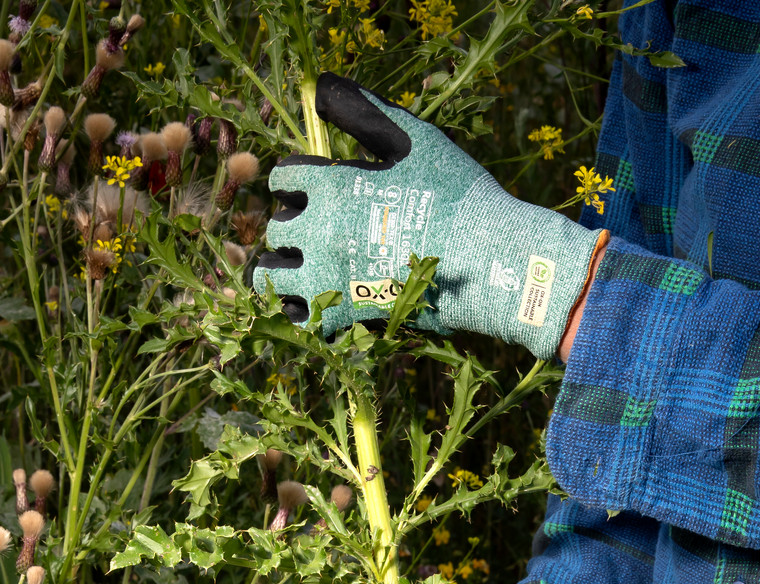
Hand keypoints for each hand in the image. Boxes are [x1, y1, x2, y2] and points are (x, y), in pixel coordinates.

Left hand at [254, 74, 605, 358]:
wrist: (487, 260)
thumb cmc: (456, 194)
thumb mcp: (412, 139)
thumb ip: (362, 112)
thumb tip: (320, 89)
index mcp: (331, 188)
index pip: (282, 177)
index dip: (293, 177)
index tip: (310, 183)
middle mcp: (320, 234)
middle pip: (277, 227)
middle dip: (292, 223)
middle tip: (317, 226)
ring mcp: (329, 280)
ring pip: (271, 276)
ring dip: (281, 268)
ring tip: (303, 265)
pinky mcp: (345, 316)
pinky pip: (299, 319)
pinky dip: (300, 310)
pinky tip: (317, 300)